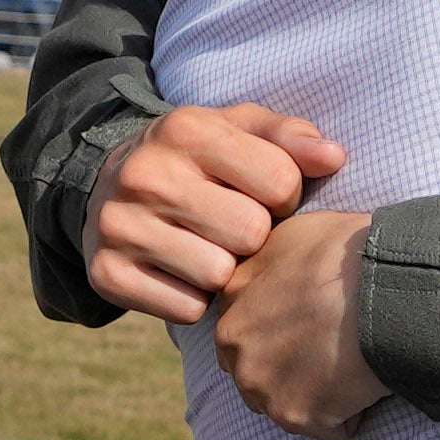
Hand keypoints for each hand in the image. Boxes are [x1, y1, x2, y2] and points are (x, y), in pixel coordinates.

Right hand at [89, 99, 341, 325]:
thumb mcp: (238, 130)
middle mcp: (147, 174)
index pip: (280, 182)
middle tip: (232, 227)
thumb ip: (290, 137)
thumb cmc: (195, 159)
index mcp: (186, 130)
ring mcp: (120, 226)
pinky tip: (182, 272)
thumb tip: (334, 157)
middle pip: (250, 233)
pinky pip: (186, 310)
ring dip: (224, 270)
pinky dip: (193, 299)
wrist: (105, 188)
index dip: (283, 196)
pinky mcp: (106, 273)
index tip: (260, 195)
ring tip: (208, 247)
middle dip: (253, 236)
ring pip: (218, 276)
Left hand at [210, 202, 379, 436]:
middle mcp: (233, 346)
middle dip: (291, 367)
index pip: (244, 329)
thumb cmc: (349, 252)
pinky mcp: (294, 415)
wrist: (385, 288)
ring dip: (318, 393)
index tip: (313, 324)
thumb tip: (272, 277)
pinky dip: (350, 415)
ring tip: (354, 365)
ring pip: (286, 402)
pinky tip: (367, 383)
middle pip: (258, 371)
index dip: (282, 329)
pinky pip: (327, 427)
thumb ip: (265, 263)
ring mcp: (260, 384)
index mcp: (230, 301)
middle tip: (335, 347)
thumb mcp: (292, 234)